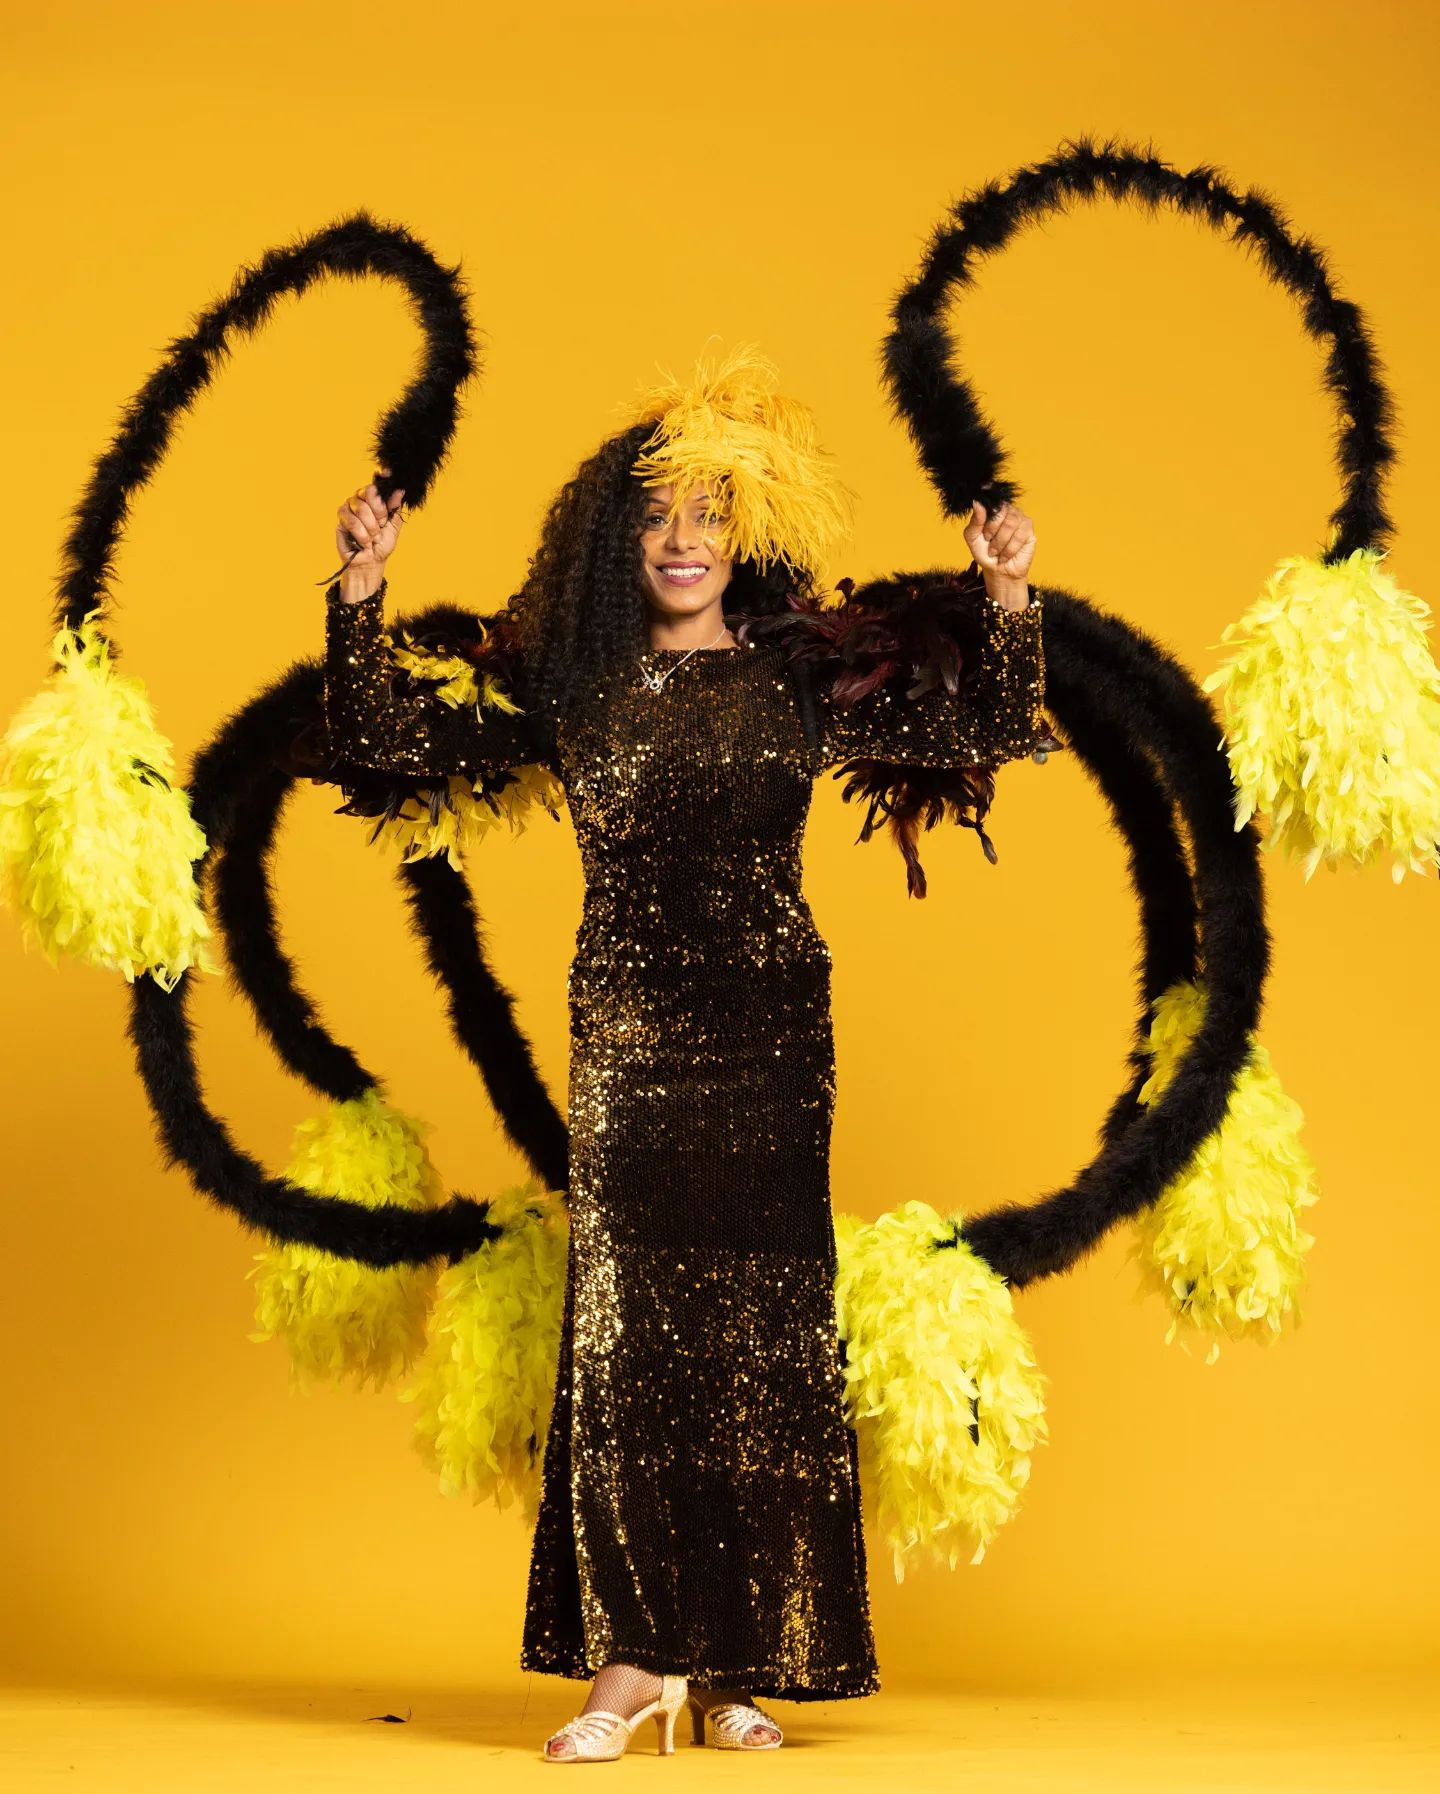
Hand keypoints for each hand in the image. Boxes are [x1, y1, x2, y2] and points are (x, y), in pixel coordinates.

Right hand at [335, 463, 406, 582]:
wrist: (371, 562)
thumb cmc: (381, 545)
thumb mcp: (393, 527)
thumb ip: (395, 508)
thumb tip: (400, 490)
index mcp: (376, 499)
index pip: (378, 483)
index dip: (382, 476)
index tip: (387, 472)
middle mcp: (362, 499)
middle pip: (370, 493)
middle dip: (379, 513)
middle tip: (381, 527)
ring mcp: (350, 507)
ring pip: (361, 508)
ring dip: (370, 528)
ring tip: (372, 538)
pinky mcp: (341, 518)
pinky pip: (351, 519)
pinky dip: (360, 533)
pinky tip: (362, 541)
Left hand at [963, 498, 1035, 583]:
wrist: (998, 571)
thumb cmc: (985, 552)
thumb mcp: (972, 538)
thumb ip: (974, 520)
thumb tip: (977, 502)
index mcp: (995, 509)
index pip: (993, 504)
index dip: (988, 523)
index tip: (985, 536)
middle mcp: (1009, 510)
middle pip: (1002, 513)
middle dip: (993, 534)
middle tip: (990, 545)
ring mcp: (1021, 519)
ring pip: (1011, 524)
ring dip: (1000, 543)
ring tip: (997, 552)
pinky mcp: (1029, 531)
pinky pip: (1020, 535)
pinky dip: (1010, 549)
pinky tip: (1006, 555)